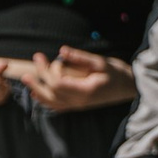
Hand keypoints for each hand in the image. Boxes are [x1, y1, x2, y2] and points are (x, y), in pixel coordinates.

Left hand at [16, 49, 135, 112]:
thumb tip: (62, 51)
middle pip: (51, 93)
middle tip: (31, 64)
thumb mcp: (102, 63)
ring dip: (38, 90)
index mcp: (85, 91)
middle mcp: (79, 102)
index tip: (44, 57)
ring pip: (51, 102)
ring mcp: (78, 106)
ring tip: (28, 80)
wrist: (130, 88)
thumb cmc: (118, 74)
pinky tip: (36, 94)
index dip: (47, 70)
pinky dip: (45, 100)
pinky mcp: (78, 106)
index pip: (57, 83)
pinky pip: (57, 106)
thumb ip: (81, 58)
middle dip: (38, 78)